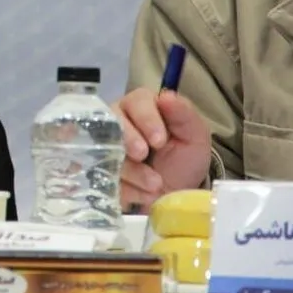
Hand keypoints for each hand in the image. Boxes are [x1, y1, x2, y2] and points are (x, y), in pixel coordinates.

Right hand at [112, 88, 211, 210]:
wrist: (175, 194)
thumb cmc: (183, 159)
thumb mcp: (194, 137)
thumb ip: (184, 115)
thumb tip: (166, 97)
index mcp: (141, 106)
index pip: (136, 102)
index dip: (146, 119)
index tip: (159, 140)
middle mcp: (116, 120)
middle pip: (112, 121)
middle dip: (128, 138)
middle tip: (142, 155)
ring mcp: (104, 146)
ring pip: (106, 150)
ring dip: (131, 169)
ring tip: (154, 185)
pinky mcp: (98, 171)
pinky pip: (103, 176)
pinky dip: (126, 188)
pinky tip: (144, 196)